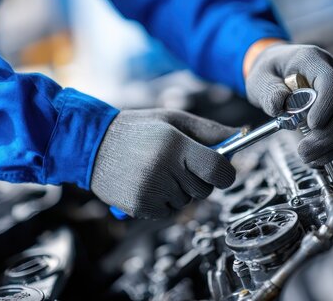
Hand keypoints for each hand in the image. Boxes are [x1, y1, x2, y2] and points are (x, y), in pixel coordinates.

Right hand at [90, 109, 235, 218]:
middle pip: (205, 189)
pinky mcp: (139, 206)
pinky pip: (168, 212)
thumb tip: (240, 134)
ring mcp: (151, 190)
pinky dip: (163, 201)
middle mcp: (164, 169)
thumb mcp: (174, 120)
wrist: (92, 144)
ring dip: (180, 190)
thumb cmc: (138, 129)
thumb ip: (209, 130)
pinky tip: (148, 182)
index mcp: (176, 145)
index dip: (226, 172)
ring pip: (187, 202)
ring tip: (158, 170)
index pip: (219, 170)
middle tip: (180, 164)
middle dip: (200, 179)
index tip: (222, 170)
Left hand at [245, 43, 332, 165]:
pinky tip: (316, 157)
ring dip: (330, 144)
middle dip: (328, 134)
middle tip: (305, 151)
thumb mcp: (259, 77)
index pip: (330, 81)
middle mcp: (332, 72)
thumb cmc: (268, 71)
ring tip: (307, 157)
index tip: (312, 125)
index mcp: (312, 59)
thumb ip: (268, 91)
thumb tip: (280, 105)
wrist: (275, 70)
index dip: (325, 106)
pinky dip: (331, 147)